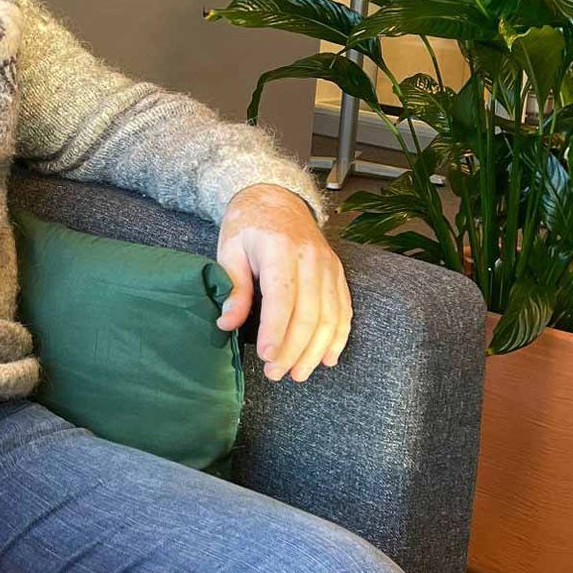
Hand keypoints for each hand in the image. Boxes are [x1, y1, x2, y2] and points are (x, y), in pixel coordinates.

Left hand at [215, 183, 350, 383]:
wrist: (276, 199)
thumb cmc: (248, 226)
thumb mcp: (230, 250)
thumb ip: (234, 287)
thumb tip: (228, 323)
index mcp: (280, 249)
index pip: (282, 296)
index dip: (276, 330)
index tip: (267, 356)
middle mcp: (311, 258)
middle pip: (309, 313)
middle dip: (294, 349)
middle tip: (276, 373)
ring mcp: (328, 266)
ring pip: (330, 316)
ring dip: (316, 350)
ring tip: (298, 373)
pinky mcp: (337, 273)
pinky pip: (344, 310)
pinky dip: (338, 337)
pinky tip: (327, 358)